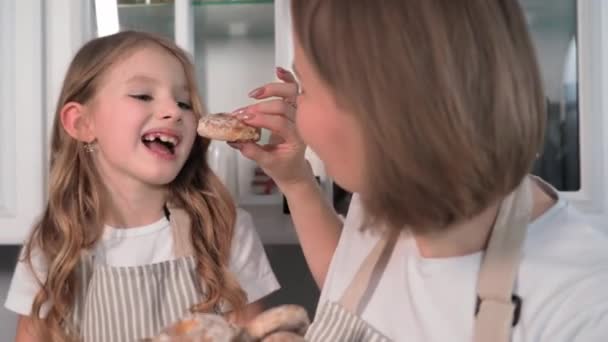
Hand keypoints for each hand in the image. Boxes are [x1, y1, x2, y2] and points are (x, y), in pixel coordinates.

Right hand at [229, 67, 312, 189]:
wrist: (295, 169)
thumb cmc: (284, 167)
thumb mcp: (268, 164)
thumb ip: (252, 152)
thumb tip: (235, 140)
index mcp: (297, 139)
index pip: (280, 124)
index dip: (261, 120)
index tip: (244, 121)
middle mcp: (302, 123)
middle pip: (284, 106)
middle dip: (260, 108)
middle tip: (242, 114)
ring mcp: (300, 113)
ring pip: (291, 93)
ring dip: (271, 89)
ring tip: (254, 94)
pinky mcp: (296, 107)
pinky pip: (295, 89)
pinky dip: (287, 78)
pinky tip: (278, 71)